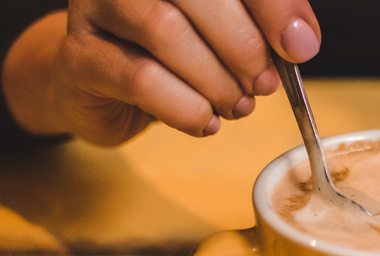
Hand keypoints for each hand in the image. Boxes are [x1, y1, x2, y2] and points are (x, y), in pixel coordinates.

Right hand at [3, 0, 319, 144]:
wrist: (105, 85)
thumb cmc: (175, 52)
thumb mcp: (229, 30)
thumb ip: (265, 24)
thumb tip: (301, 41)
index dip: (274, 7)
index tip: (299, 48)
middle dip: (244, 48)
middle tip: (263, 84)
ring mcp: (95, 5)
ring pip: (166, 32)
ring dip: (216, 81)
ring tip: (235, 105)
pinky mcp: (79, 55)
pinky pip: (141, 80)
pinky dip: (185, 108)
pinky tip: (203, 120)